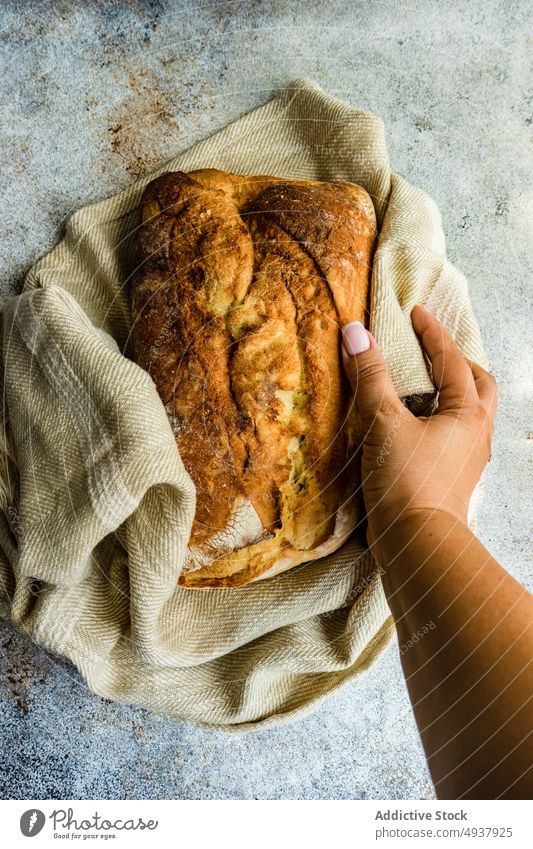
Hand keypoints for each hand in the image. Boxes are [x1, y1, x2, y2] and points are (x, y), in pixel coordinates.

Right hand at [341, 305, 496, 551]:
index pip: (452, 359)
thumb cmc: (407, 483)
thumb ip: (370, 376)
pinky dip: (437, 420)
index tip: (414, 313)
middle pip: (478, 385)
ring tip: (418, 387)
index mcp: (468, 412)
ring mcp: (468, 458)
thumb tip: (355, 332)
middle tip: (430, 353)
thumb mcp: (384, 423)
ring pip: (468, 413)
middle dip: (457, 364)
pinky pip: (452, 436)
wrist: (418, 544)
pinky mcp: (453, 477)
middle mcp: (477, 433)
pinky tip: (412, 427)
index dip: (431, 332)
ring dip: (449, 394)